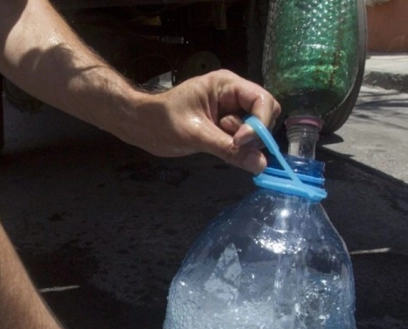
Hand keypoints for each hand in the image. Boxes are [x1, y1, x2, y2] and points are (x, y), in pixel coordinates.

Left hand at [126, 69, 279, 173]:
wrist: (142, 126)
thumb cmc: (162, 121)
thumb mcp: (195, 134)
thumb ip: (228, 148)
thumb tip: (260, 164)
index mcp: (226, 85)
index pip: (262, 100)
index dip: (259, 122)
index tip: (241, 141)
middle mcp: (233, 95)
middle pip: (265, 114)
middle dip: (253, 133)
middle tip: (232, 144)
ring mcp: (230, 110)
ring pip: (255, 129)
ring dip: (242, 142)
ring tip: (215, 141)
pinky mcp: (225, 127)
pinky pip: (243, 139)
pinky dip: (236, 148)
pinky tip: (216, 146)